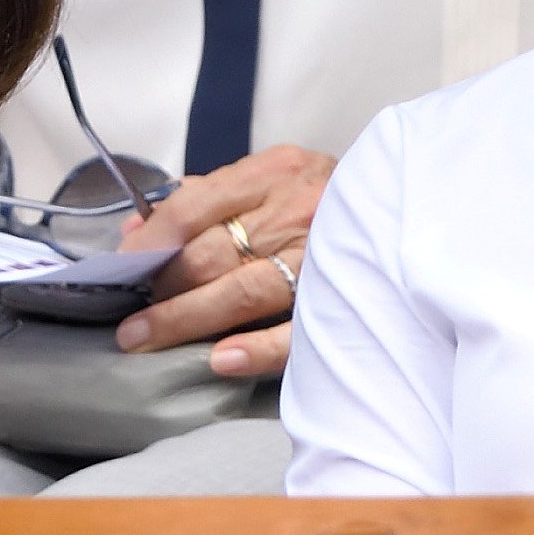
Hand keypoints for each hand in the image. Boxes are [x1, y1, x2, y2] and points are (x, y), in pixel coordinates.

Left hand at [113, 144, 332, 377]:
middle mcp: (296, 210)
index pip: (194, 206)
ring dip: (186, 319)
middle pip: (211, 253)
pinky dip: (258, 348)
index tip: (121, 270)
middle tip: (131, 319)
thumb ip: (203, 200)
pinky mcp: (346, 299)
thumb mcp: (267, 180)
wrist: (413, 203)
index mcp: (273, 174)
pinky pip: (297, 330)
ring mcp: (323, 256)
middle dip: (162, 289)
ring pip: (242, 291)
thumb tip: (135, 232)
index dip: (152, 242)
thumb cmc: (323, 198)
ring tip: (145, 340)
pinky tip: (221, 360)